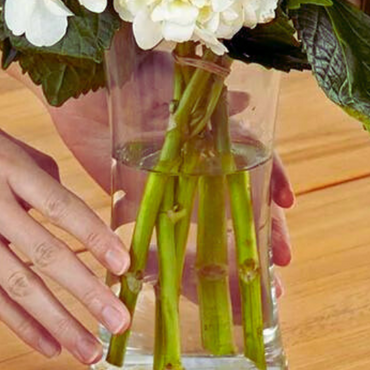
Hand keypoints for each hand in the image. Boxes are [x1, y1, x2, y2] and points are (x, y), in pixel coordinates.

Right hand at [0, 90, 131, 362]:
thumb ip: (26, 162)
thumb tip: (62, 190)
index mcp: (4, 163)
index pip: (61, 206)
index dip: (95, 237)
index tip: (124, 264)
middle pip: (47, 254)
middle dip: (89, 292)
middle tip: (121, 323)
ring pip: (19, 284)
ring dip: (59, 321)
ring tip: (89, 349)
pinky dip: (18, 322)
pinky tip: (44, 343)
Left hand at [48, 81, 295, 272]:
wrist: (83, 88)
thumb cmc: (135, 78)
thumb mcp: (178, 85)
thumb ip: (206, 99)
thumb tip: (244, 103)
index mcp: (215, 136)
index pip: (256, 164)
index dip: (273, 182)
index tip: (285, 205)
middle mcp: (199, 166)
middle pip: (240, 207)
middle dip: (262, 237)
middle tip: (279, 266)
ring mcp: (171, 187)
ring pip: (208, 229)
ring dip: (228, 260)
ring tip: (250, 291)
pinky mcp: (137, 202)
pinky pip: (162, 237)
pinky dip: (177, 263)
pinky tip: (192, 290)